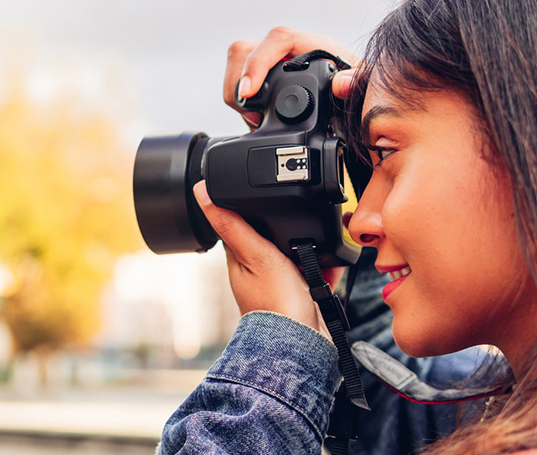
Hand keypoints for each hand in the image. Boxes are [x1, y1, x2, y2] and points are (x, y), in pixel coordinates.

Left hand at [194, 180, 330, 339]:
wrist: (304, 344)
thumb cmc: (274, 304)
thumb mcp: (255, 254)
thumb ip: (232, 223)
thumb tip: (201, 192)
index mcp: (239, 259)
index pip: (239, 222)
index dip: (252, 207)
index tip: (265, 192)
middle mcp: (258, 270)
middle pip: (273, 235)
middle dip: (290, 225)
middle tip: (303, 217)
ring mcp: (281, 282)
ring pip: (299, 251)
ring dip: (312, 245)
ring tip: (319, 245)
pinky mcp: (303, 293)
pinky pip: (319, 271)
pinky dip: (328, 265)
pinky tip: (334, 261)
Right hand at [224, 26, 360, 129]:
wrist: (354, 102)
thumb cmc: (361, 91)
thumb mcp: (366, 89)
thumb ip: (357, 84)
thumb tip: (342, 84)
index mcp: (314, 46)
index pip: (278, 39)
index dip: (258, 61)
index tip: (248, 91)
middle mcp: (289, 51)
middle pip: (245, 51)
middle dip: (239, 86)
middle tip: (255, 116)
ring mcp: (273, 63)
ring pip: (236, 66)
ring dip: (237, 96)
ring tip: (256, 120)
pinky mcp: (263, 77)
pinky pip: (239, 82)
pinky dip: (241, 103)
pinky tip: (256, 119)